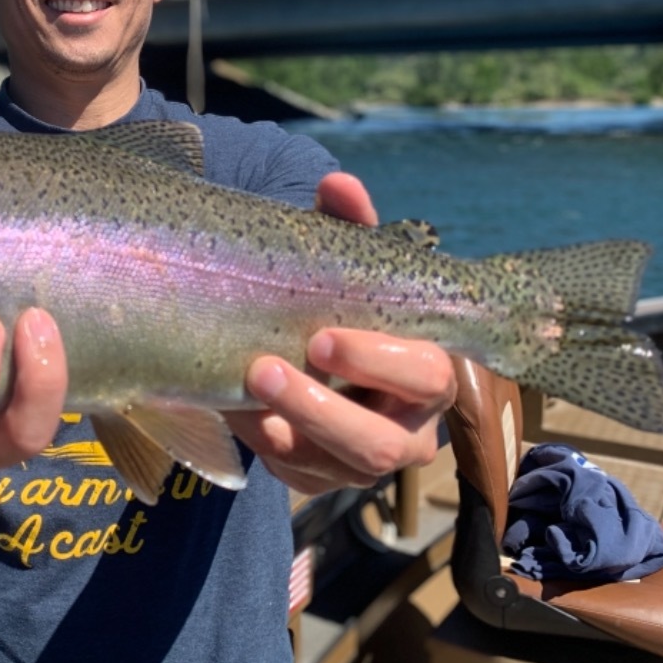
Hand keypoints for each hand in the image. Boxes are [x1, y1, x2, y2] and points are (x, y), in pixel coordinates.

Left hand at [225, 173, 457, 494]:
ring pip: (339, 470)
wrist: (311, 347)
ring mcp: (365, 463)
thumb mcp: (345, 266)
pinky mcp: (323, 479)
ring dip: (286, 428)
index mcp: (428, 371)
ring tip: (239, 386)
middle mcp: (409, 428)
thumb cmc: (341, 303)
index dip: (376, 360)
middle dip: (320, 409)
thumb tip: (337, 183)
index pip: (425, 375)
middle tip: (262, 368)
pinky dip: (263, 443)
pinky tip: (235, 408)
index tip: (320, 336)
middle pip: (381, 443)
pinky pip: (296, 476)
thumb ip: (347, 225)